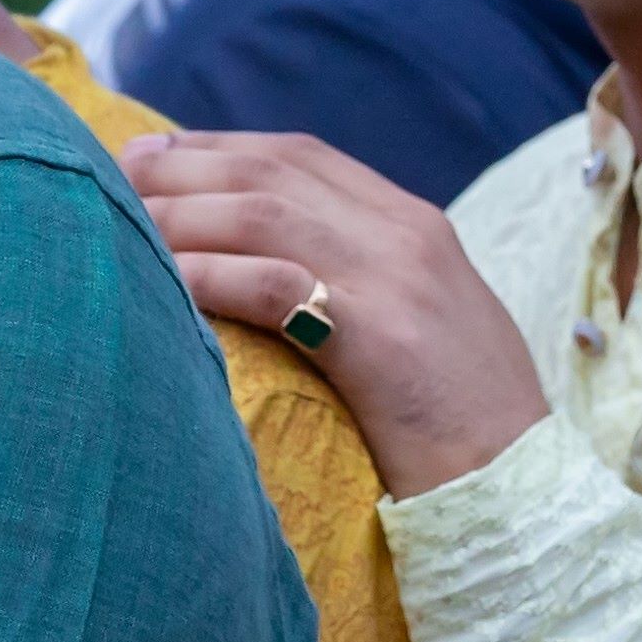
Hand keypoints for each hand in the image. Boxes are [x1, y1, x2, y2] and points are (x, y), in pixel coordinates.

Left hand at [123, 129, 554, 494]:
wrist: (529, 494)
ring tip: (119, 224)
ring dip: (182, 214)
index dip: (217, 147)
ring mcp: (400, 279)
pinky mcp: (384, 336)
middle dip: (183, 167)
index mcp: (417, 227)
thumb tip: (275, 282)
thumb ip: (361, 288)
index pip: (302, 156)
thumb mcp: (419, 334)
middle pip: (273, 170)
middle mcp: (407, 235)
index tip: (152, 155)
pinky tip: (164, 285)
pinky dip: (210, 275)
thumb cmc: (462, 433)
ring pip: (265, 212)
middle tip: (112, 175)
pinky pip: (274, 282)